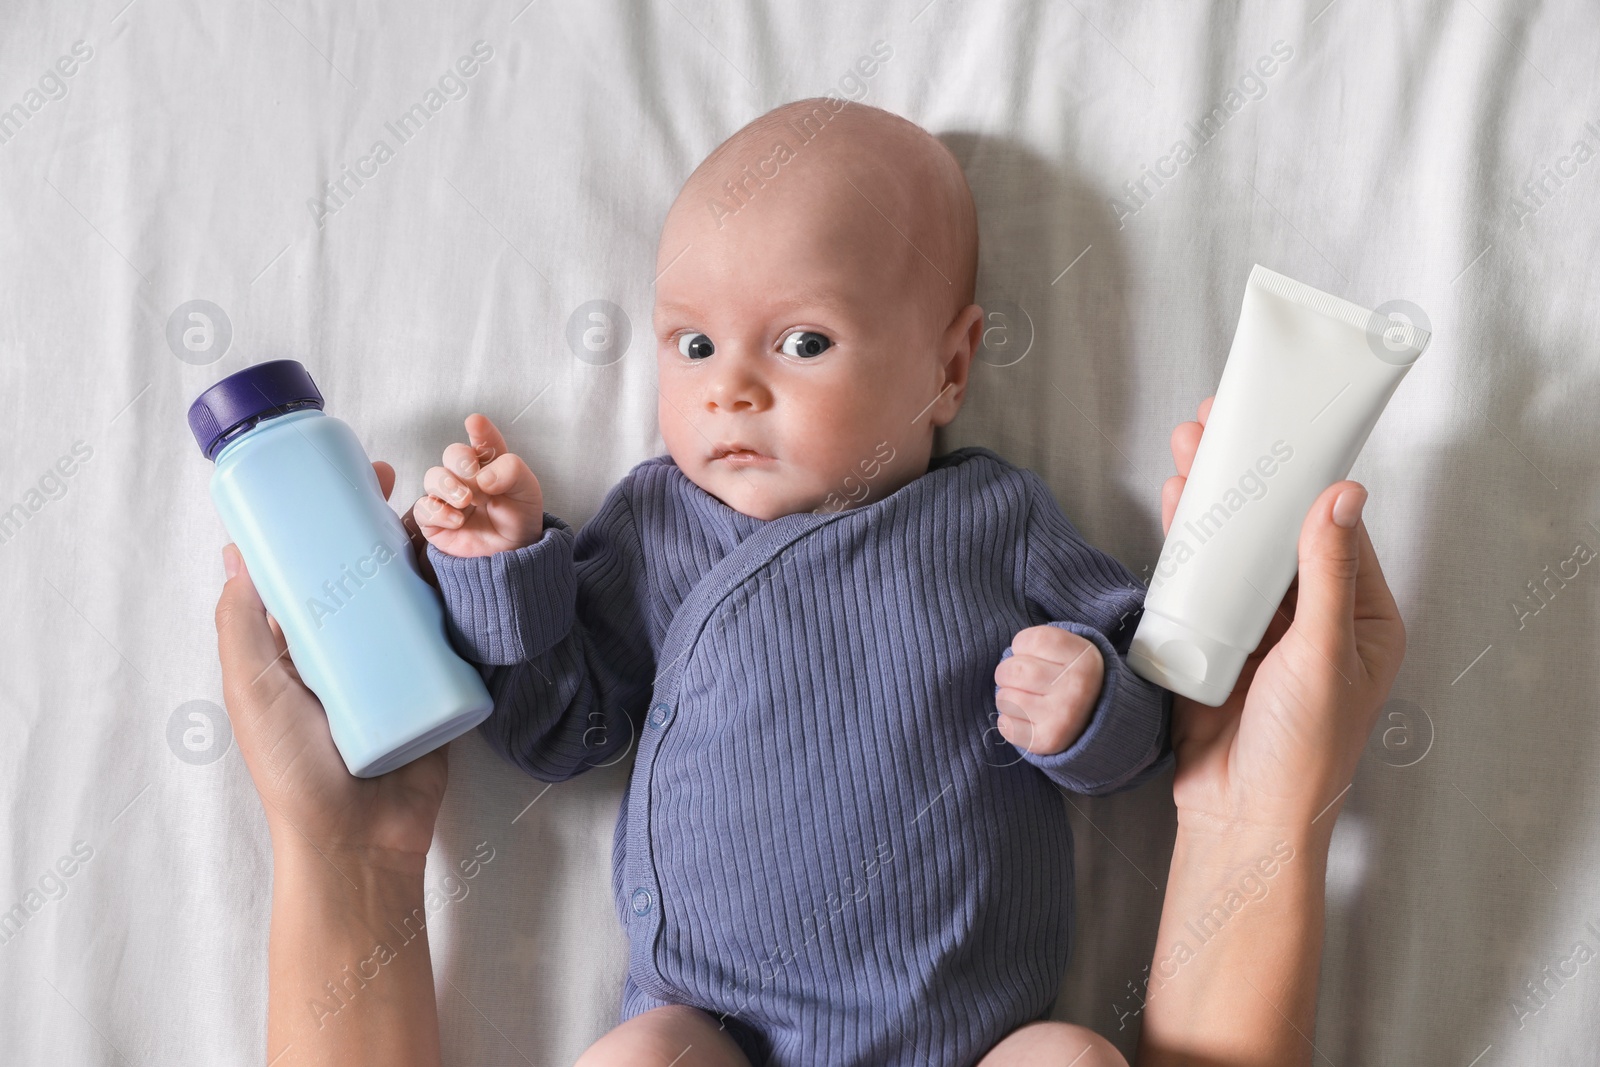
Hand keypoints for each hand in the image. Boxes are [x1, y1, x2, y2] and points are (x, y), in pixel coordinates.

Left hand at [214, 460, 447, 872]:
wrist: (358, 840)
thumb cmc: (293, 769)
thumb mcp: (250, 688)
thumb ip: (241, 624)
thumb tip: (235, 552)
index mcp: (297, 647)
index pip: (315, 567)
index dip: (331, 521)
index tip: (351, 481)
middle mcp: (348, 650)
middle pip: (369, 573)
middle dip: (387, 527)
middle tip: (407, 494)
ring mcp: (396, 667)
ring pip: (414, 597)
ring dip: (429, 557)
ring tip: (443, 523)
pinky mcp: (439, 687)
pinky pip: (452, 635)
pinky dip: (461, 601)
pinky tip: (473, 569)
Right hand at [414, 413, 543, 557]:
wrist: (512, 556)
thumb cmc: (519, 519)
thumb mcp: (528, 492)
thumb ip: (512, 472)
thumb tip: (483, 476)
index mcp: (491, 464)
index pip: (484, 441)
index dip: (479, 430)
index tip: (475, 423)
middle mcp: (467, 477)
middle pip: (452, 453)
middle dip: (461, 461)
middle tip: (476, 479)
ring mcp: (449, 497)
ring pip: (433, 476)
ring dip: (448, 485)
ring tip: (466, 501)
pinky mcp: (435, 520)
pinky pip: (424, 508)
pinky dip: (438, 511)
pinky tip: (457, 521)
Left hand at [993, 624, 1105, 754]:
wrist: (1098, 718)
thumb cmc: (1070, 676)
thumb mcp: (1069, 650)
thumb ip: (1040, 643)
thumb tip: (1008, 657)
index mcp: (1083, 658)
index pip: (1026, 641)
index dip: (1021, 646)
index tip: (1034, 655)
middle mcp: (1077, 687)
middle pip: (1012, 671)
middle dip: (1008, 672)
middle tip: (1022, 678)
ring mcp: (1063, 717)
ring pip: (1005, 698)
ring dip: (1007, 697)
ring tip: (1027, 698)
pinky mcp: (1048, 741)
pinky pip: (1006, 726)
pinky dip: (1009, 720)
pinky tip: (1028, 718)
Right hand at [1161, 396, 1406, 834]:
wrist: (1239, 819)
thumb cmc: (1300, 750)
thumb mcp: (1322, 655)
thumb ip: (1326, 574)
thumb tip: (1341, 494)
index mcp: (1359, 616)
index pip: (1333, 528)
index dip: (1302, 475)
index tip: (1277, 430)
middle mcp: (1311, 616)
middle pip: (1276, 531)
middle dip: (1246, 478)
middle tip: (1213, 427)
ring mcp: (1259, 628)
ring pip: (1235, 551)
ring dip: (1211, 504)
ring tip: (1185, 453)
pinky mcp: (1214, 643)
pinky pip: (1201, 584)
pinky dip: (1186, 546)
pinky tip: (1174, 509)